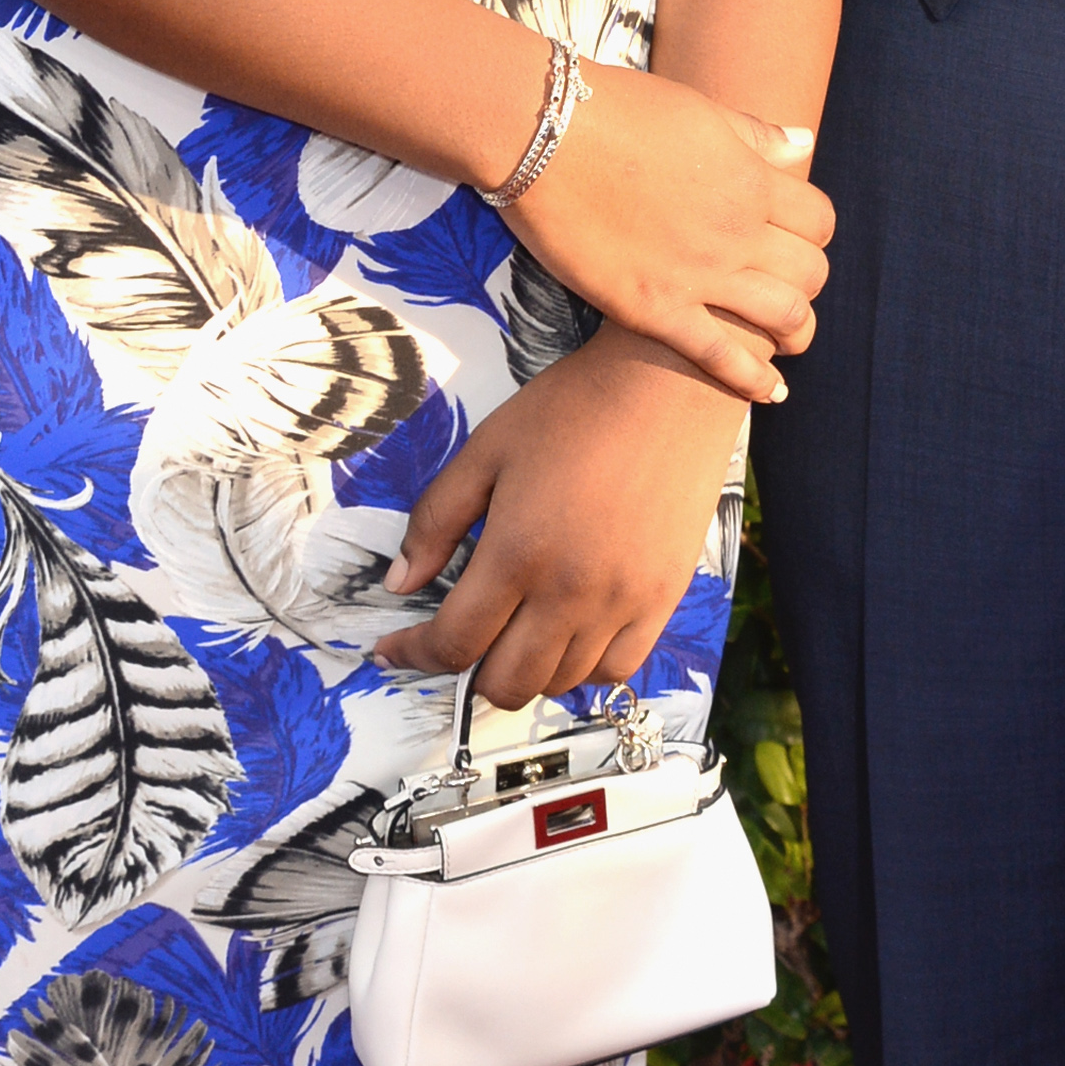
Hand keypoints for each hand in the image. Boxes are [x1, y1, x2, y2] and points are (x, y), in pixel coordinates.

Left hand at [372, 325, 742, 706]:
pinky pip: (617, 670)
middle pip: (506, 682)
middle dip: (468, 671)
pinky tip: (570, 635)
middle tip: (462, 637)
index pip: (454, 643)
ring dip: (525, 669)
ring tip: (515, 632)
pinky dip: (583, 669)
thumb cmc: (573, 408)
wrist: (670, 383)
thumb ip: (436, 519)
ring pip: (559, 682)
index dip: (415, 655)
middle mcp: (569, 592)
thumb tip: (399, 583)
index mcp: (517, 552)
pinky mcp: (663, 599)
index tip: (395, 649)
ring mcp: (622, 603)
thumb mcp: (488, 448)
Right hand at [500, 65, 830, 403]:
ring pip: (785, 318)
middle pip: (809, 272)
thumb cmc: (617, 112)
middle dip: (809, 282)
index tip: (796, 239)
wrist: (544, 135)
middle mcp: (736, 230)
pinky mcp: (653, 310)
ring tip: (789, 341)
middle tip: (789, 287)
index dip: (814, 233)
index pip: (819, 220)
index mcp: (749, 179)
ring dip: (797, 333)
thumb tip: (804, 143)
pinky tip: (770, 393)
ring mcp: (697, 274)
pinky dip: (755, 380)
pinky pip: (721, 357)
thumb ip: (754, 135)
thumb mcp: (698, 111)